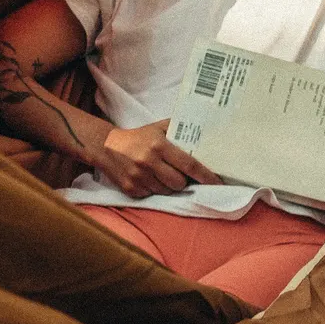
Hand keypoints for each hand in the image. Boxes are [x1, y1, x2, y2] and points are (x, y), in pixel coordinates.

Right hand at [94, 120, 220, 196]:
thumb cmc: (139, 137)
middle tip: (181, 174)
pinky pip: (152, 195)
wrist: (107, 147)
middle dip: (184, 181)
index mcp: (159, 146)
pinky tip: (149, 178)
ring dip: (169, 186)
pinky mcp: (130, 189)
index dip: (205, 176)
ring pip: (167, 191)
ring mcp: (139, 178)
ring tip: (162, 174)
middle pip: (179, 183)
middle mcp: (149, 162)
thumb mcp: (159, 128)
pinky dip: (154, 189)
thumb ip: (180, 129)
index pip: (189, 164)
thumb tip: (205, 131)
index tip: (217, 183)